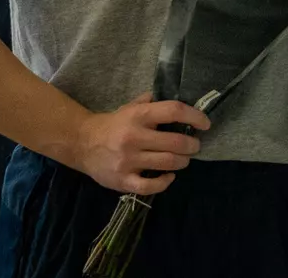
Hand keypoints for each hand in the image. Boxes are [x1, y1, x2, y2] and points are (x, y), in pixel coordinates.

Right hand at [71, 92, 211, 193]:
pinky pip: (150, 186)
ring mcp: (128, 160)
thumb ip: (152, 102)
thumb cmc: (113, 124)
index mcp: (139, 116)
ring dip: (182, 162)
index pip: (174, 111)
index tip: (205, 124)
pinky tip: (169, 176)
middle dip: (192, 146)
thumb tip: (177, 100)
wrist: (82, 143)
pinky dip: (164, 182)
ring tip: (184, 159)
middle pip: (175, 142)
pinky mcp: (122, 180)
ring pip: (167, 163)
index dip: (195, 116)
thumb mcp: (131, 107)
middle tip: (194, 146)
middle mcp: (134, 137)